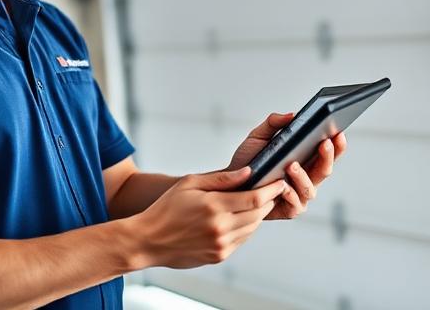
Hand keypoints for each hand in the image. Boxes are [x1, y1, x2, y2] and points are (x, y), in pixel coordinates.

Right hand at [132, 167, 286, 268]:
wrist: (149, 240)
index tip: (279, 182)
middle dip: (268, 201)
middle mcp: (220, 228)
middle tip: (272, 189)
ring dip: (259, 215)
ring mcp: (220, 245)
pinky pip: (242, 240)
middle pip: (258, 214)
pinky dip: (247, 228)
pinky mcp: (219, 256)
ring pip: (252, 228)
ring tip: (257, 202)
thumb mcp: (190, 184)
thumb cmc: (166, 208)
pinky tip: (241, 217)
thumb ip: (221, 179)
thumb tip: (248, 172)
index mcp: (213, 207)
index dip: (271, 190)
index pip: (254, 199)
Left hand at [226, 112, 346, 219]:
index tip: (338, 132)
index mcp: (305, 159)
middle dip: (328, 156)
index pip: (328, 152)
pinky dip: (290, 195)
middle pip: (326, 169)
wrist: (230, 184)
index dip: (337, 144)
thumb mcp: (259, 136)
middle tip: (324, 143)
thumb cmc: (248, 161)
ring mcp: (299, 195)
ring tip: (292, 165)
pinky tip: (282, 186)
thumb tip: (292, 115)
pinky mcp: (288, 210)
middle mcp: (306, 178)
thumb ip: (274, 123)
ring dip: (303, 176)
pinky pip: (295, 204)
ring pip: (311, 188)